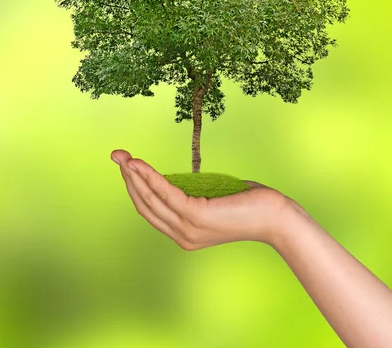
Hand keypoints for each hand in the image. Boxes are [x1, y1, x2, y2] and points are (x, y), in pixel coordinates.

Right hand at [111, 149, 290, 250]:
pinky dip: (149, 176)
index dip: (133, 188)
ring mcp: (188, 228)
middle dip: (127, 178)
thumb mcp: (213, 200)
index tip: (125, 166)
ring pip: (150, 198)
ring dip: (133, 175)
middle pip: (144, 204)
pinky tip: (138, 163)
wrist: (276, 218)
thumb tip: (180, 179)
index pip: (150, 210)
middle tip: (116, 156)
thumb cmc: (248, 205)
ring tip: (122, 157)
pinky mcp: (196, 216)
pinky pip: (165, 192)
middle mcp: (182, 235)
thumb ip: (194, 194)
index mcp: (184, 234)